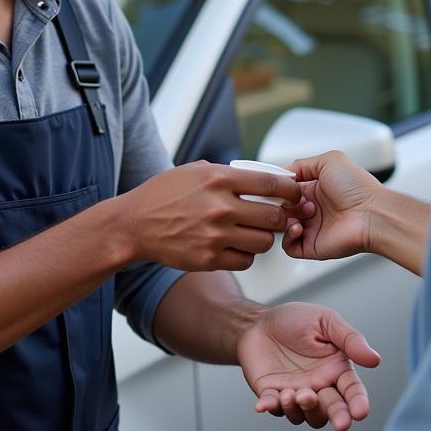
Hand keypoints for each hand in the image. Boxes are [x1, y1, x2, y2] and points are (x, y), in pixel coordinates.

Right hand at [120, 161, 301, 271]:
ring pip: (264, 242)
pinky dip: (246, 255)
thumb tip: (264, 178)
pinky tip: (236, 245)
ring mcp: (215, 235)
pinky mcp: (209, 259)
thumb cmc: (165, 194)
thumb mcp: (196, 170)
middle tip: (277, 217)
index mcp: (219, 179)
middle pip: (274, 217)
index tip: (294, 194)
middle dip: (281, 217)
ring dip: (264, 238)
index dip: (291, 190)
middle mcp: (220, 206)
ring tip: (253, 231)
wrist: (135, 224)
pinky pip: (246, 260)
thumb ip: (230, 173)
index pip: (272, 184)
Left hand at [236, 302, 380, 430]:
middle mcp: (319, 387)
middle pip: (332, 410)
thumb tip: (376, 360)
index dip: (358, 403)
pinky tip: (265, 404)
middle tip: (340, 422)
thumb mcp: (325, 321)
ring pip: (305, 415)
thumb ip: (349, 339)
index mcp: (336, 370)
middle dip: (337, 416)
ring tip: (293, 394)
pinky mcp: (271, 394)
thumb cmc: (296, 320)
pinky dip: (271, 407)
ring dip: (301, 409)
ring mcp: (295, 394)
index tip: (360, 413)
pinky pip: (273, 407)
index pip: (352, 391)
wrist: (260, 321)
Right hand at [282, 150, 381, 260]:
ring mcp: (312, 228)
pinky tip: (298, 227)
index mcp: (315, 189)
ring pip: (282, 226)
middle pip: (281, 207)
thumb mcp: (330, 161)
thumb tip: (284, 172)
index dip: (278, 188)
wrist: (373, 214)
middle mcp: (312, 209)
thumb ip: (303, 164)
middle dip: (281, 203)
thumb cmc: (358, 188)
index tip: (275, 186)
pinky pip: (289, 246)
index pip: (285, 190)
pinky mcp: (312, 246)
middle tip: (289, 200)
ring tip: (301, 214)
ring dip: (284, 218)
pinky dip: (287, 237)